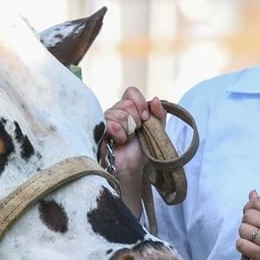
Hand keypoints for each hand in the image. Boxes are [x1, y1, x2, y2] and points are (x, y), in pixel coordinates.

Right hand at [102, 87, 165, 211]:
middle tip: (136, 131)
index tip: (146, 117)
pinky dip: (119, 133)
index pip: (131, 92)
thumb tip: (155, 99)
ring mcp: (106, 121)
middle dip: (136, 119)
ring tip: (127, 139)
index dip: (139, 102)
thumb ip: (159, 114)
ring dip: (128, 129)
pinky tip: (120, 141)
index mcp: (129, 108)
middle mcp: (116, 112)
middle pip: (126, 103)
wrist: (133, 168)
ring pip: (119, 113)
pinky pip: (110, 123)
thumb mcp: (156, 131)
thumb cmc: (142, 150)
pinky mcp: (100, 131)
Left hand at [235, 190, 259, 259]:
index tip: (251, 214)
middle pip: (247, 215)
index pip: (257, 202)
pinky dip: (243, 246)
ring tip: (254, 241)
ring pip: (242, 229)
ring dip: (244, 235)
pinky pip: (241, 244)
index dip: (249, 206)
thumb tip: (252, 193)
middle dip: (247, 222)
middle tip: (254, 230)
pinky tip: (251, 249)